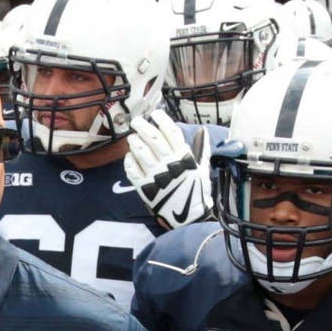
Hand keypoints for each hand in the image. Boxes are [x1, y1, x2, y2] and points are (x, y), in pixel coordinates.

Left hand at [123, 109, 211, 229]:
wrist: (188, 217)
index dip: (162, 120)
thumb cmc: (196, 190)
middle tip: (136, 121)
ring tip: (132, 138)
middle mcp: (169, 164)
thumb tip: (202, 131)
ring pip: (141, 152)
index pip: (171, 132)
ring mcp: (156, 175)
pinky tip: (130, 156)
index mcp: (183, 157)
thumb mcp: (202, 167)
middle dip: (143, 126)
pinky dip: (129, 161)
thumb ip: (201, 148)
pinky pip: (132, 170)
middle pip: (152, 138)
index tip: (156, 114)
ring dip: (134, 142)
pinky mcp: (145, 187)